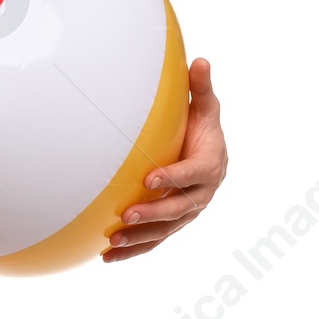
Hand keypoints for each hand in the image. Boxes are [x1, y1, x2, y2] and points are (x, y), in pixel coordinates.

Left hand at [102, 57, 226, 260]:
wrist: (210, 156)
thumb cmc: (202, 128)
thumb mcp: (206, 108)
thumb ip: (201, 89)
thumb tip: (198, 60)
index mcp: (210, 165)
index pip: (193, 173)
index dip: (174, 177)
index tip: (150, 179)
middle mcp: (202, 193)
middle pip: (179, 208)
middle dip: (153, 214)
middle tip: (126, 215)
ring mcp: (188, 212)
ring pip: (165, 230)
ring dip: (139, 238)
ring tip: (112, 241)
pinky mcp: (173, 224)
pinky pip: (154, 240)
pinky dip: (133, 251)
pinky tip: (107, 257)